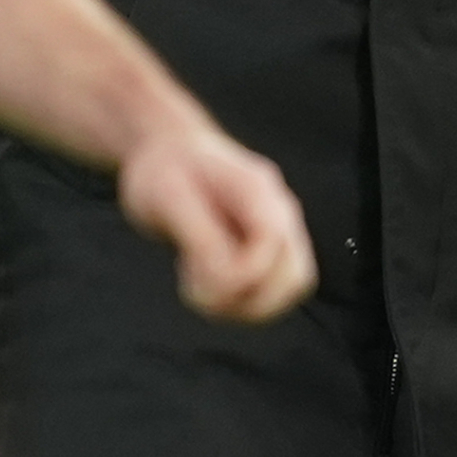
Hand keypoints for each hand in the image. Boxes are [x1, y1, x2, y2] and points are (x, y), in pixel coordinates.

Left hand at [116, 113, 317, 321]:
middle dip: (249, 300)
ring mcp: (276, 229)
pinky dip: (240, 301)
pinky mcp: (264, 247)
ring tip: (200, 289)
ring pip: (287, 288)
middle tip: (199, 291)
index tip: (198, 274)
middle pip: (294, 276)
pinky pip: (269, 288)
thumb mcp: (167, 197)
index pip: (273, 246)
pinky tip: (206, 283)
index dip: (242, 274)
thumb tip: (227, 278)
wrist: (164, 150)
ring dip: (245, 306)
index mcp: (256, 189)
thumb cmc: (162, 168)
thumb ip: (201, 237)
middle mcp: (277, 210)